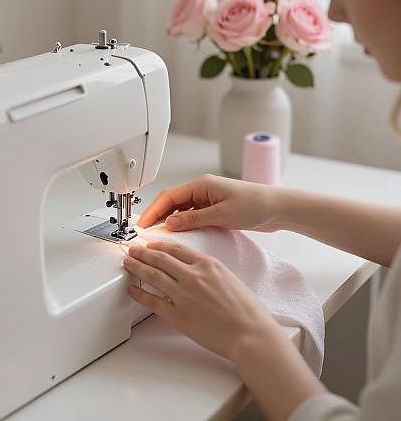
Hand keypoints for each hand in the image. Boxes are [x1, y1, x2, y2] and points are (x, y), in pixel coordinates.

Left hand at [123, 240, 278, 362]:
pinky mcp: (177, 315)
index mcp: (207, 264)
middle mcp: (193, 276)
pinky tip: (132, 289)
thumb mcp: (229, 278)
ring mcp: (183, 295)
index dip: (159, 244)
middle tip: (133, 249)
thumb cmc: (247, 310)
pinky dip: (139, 294)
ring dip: (137, 267)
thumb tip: (196, 270)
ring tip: (128, 262)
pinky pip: (152, 302)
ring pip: (153, 275)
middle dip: (143, 252)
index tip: (151, 244)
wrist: (250, 333)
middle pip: (160, 258)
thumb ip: (210, 271)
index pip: (176, 248)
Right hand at [138, 174, 283, 232]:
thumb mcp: (222, 214)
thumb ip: (194, 219)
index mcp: (201, 185)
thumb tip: (171, 223)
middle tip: (145, 232)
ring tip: (158, 236)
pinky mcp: (214, 210)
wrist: (278, 208)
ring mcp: (207, 200)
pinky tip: (178, 235)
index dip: (153, 210)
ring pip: (180, 210)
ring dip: (169, 221)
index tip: (143, 224)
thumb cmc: (256, 204)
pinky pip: (191, 216)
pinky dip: (182, 224)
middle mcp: (202, 190)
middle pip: (171, 202)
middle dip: (157, 215)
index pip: (169, 196)